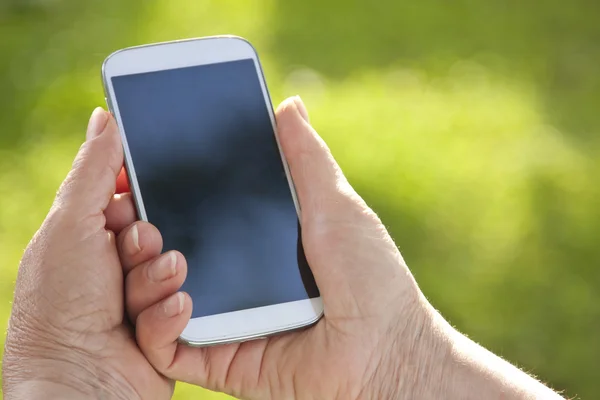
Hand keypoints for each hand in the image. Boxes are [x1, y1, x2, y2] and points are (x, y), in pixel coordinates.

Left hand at [2, 109, 172, 398]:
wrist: (82, 385)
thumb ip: (92, 170)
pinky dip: (169, 312)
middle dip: (149, 240)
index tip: (136, 197)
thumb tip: (104, 116)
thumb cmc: (59, 306)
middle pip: (158, 227)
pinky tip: (151, 325)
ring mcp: (143, 297)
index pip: (128, 195)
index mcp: (90, 236)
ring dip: (160, 277)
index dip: (136, 192)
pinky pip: (186, 302)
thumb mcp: (70, 224)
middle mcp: (116, 265)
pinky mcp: (168, 326)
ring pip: (177, 264)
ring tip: (141, 296)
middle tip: (134, 251)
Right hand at [120, 97, 438, 399]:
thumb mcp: (336, 205)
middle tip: (127, 207)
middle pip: (167, 254)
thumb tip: (289, 104)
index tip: (136, 169)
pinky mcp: (216, 359)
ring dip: (140, 274)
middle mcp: (231, 279)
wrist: (384, 349)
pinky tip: (176, 299)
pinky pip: (166, 347)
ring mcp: (220, 319)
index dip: (164, 193)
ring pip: (155, 299)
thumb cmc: (370, 276)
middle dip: (139, 232)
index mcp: (253, 241)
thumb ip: (305, 158)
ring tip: (149, 245)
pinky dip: (157, 324)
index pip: (196, 213)